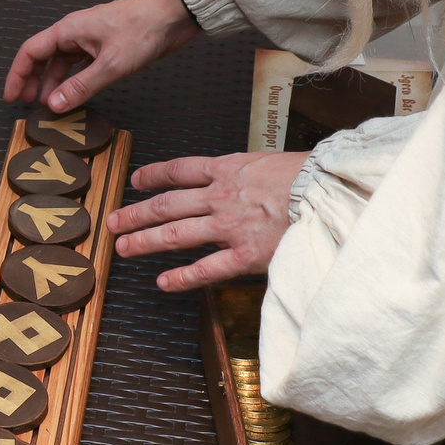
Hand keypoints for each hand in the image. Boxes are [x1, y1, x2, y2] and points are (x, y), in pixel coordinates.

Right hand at [3, 0, 200, 113]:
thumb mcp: (111, 65)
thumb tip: (54, 104)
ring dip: (54, 83)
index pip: (30, 52)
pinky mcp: (106, 45)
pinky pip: (80, 64)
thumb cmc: (144, 28)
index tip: (11, 97)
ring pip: (62, 62)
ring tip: (51, 105)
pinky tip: (75, 94)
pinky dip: (73, 80)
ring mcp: (91, 38)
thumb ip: (80, 87)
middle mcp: (75, 32)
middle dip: (32, 81)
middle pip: (43, 57)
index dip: (17, 76)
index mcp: (69, 30)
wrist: (174, 14)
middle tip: (27, 105)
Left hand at [108, 151, 308, 290]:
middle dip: (135, 213)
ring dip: (144, 241)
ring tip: (123, 248)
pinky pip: (204, 269)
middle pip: (166, 205)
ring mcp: (229, 227)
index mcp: (229, 169)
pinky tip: (162, 283)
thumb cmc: (312, 177)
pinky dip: (181, 278)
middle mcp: (221, 196)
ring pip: (175, 235)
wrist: (332, 194)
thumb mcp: (273, 161)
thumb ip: (251, 173)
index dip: (153, 176)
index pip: (179, 170)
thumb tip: (246, 178)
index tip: (136, 181)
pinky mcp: (244, 255)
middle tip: (113, 222)